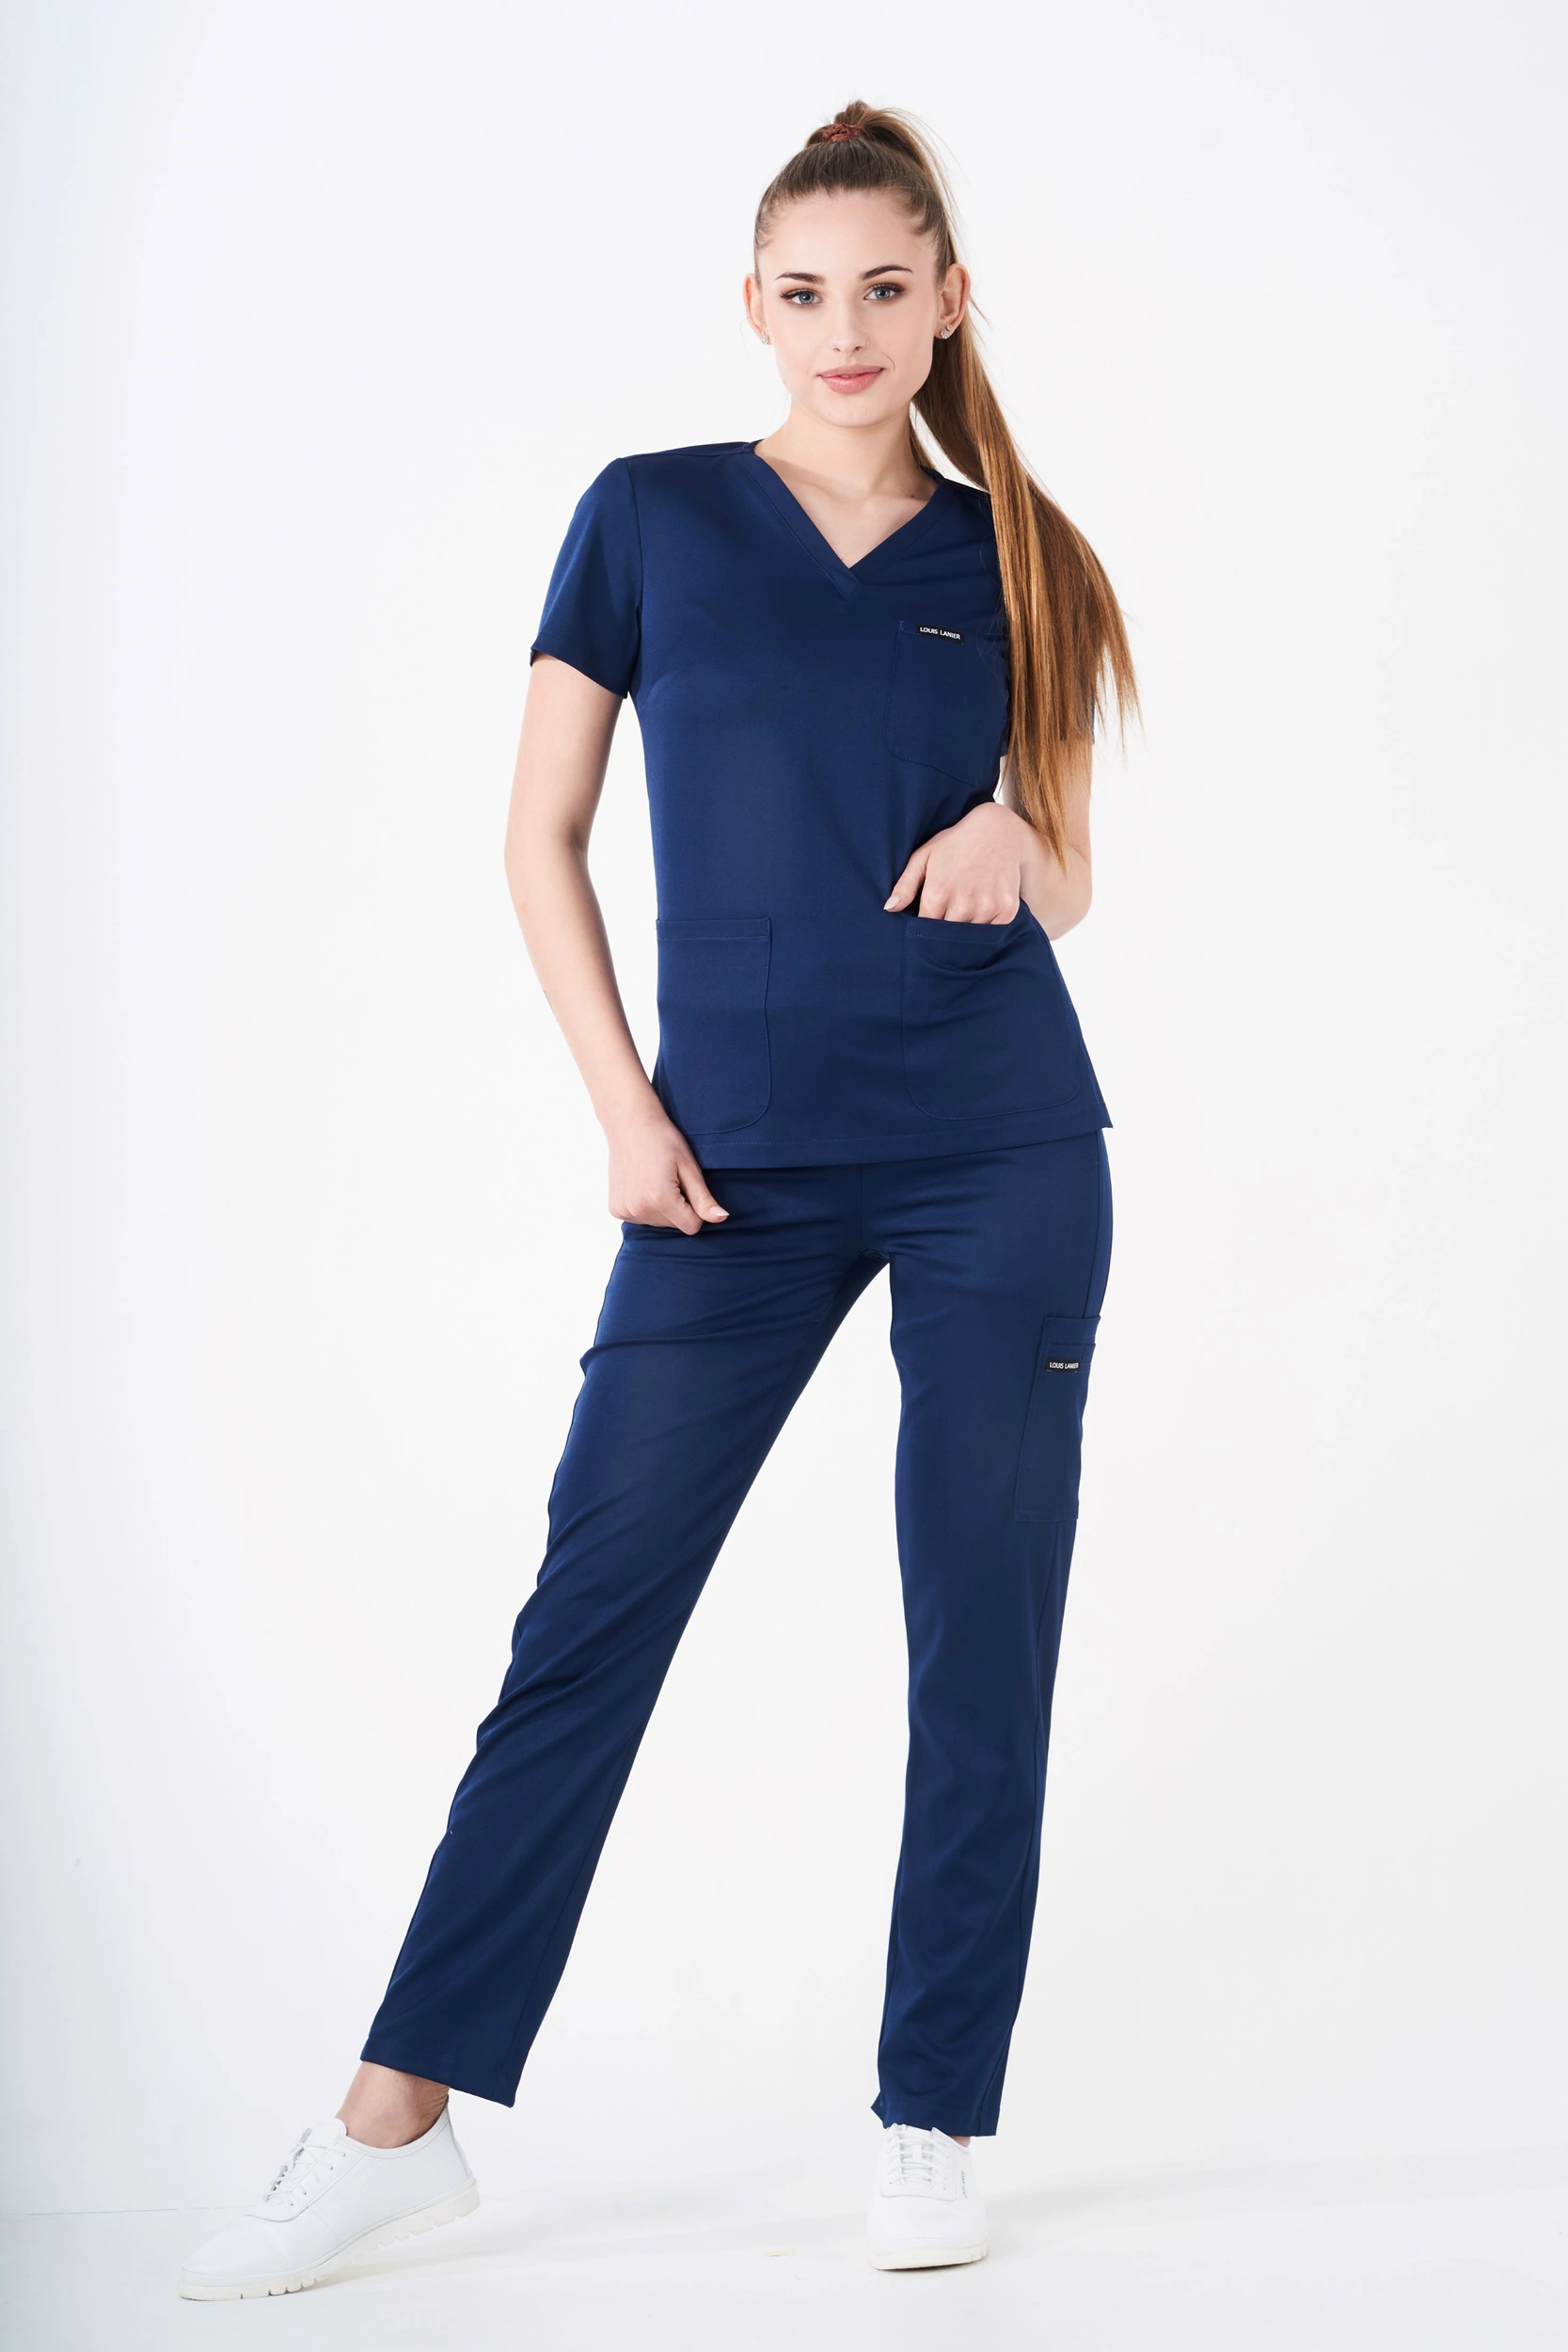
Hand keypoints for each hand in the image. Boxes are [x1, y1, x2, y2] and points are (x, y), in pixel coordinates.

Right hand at [606, 1105, 727, 1233]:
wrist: (629, 1124)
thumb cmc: (663, 1140)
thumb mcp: (689, 1167)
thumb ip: (704, 1198)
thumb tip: (722, 1218)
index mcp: (660, 1199)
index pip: (691, 1226)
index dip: (696, 1209)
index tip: (688, 1186)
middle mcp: (639, 1209)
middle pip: (674, 1225)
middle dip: (678, 1207)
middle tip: (669, 1178)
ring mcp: (624, 1210)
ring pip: (658, 1223)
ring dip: (662, 1208)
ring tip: (655, 1179)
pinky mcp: (615, 1209)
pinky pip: (641, 1218)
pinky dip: (646, 1206)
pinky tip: (642, 1184)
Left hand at [884, 801, 1035, 922]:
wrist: (998, 831)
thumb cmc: (955, 844)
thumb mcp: (924, 857)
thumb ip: (905, 885)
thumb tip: (889, 909)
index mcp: (937, 893)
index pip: (925, 929)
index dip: (925, 928)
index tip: (928, 920)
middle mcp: (962, 903)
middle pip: (947, 936)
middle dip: (944, 931)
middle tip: (947, 916)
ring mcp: (987, 907)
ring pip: (970, 936)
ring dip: (966, 929)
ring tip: (966, 908)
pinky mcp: (1006, 910)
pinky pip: (992, 932)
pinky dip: (987, 926)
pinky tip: (983, 907)